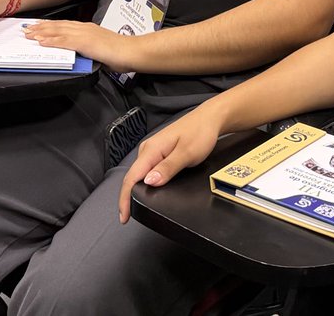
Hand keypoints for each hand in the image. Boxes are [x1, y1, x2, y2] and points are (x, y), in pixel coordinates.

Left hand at [23, 19, 123, 64]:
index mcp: (89, 29)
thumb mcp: (101, 49)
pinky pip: (65, 41)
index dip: (50, 26)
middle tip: (26, 29)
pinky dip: (52, 41)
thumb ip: (90, 50)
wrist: (131, 51)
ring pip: (58, 31)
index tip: (39, 26)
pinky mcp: (85, 43)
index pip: (65, 25)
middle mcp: (85, 28)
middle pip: (58, 26)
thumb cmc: (121, 52)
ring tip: (29, 34)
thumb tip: (84, 55)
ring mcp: (84, 34)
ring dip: (42, 32)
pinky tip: (42, 42)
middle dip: (41, 27)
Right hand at [117, 106, 225, 222]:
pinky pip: (147, 169)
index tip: (124, 216)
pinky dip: (143, 182)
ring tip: (133, 206)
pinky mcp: (160, 151)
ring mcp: (153, 150)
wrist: (209, 118)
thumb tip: (149, 182)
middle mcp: (148, 149)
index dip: (125, 198)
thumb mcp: (187, 153)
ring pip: (139, 173)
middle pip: (132, 176)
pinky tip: (146, 190)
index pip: (132, 177)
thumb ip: (168, 168)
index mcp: (152, 149)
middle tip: (127, 216)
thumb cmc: (200, 132)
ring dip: (135, 189)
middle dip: (127, 197)